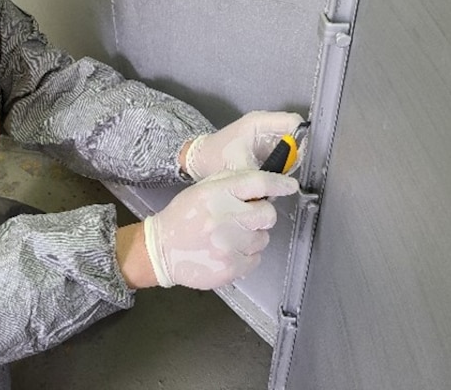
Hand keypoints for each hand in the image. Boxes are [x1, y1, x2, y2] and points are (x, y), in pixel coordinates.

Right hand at [143, 170, 298, 289]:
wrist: (161, 250)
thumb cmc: (184, 217)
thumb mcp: (202, 190)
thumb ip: (232, 183)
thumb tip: (266, 185)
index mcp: (216, 194)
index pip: (257, 183)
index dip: (278, 184)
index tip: (289, 186)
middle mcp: (223, 218)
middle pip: (267, 214)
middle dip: (261, 215)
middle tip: (244, 218)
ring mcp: (228, 245)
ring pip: (263, 239)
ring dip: (251, 237)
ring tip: (228, 237)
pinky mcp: (230, 267)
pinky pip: (255, 259)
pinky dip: (245, 255)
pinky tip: (226, 251)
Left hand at [183, 111, 304, 180]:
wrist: (199, 160)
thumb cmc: (213, 157)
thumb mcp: (238, 167)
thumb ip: (260, 175)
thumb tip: (278, 185)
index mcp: (259, 122)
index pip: (294, 122)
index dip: (303, 139)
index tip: (302, 157)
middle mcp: (266, 126)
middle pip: (296, 135)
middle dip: (297, 154)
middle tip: (291, 171)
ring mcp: (267, 136)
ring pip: (292, 147)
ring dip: (290, 162)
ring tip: (281, 175)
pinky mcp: (266, 147)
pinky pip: (284, 155)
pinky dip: (283, 166)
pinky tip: (276, 176)